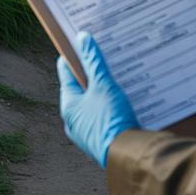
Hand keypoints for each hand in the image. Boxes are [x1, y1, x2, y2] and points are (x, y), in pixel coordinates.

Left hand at [58, 32, 139, 167]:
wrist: (128, 156)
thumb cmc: (111, 120)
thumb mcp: (103, 85)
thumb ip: (94, 62)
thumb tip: (83, 38)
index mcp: (68, 105)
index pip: (66, 73)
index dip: (73, 56)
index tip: (81, 42)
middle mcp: (73, 120)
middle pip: (81, 89)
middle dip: (92, 73)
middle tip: (103, 57)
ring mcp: (87, 131)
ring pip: (93, 104)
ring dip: (103, 91)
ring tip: (117, 76)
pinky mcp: (101, 139)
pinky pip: (104, 117)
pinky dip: (111, 106)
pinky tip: (125, 99)